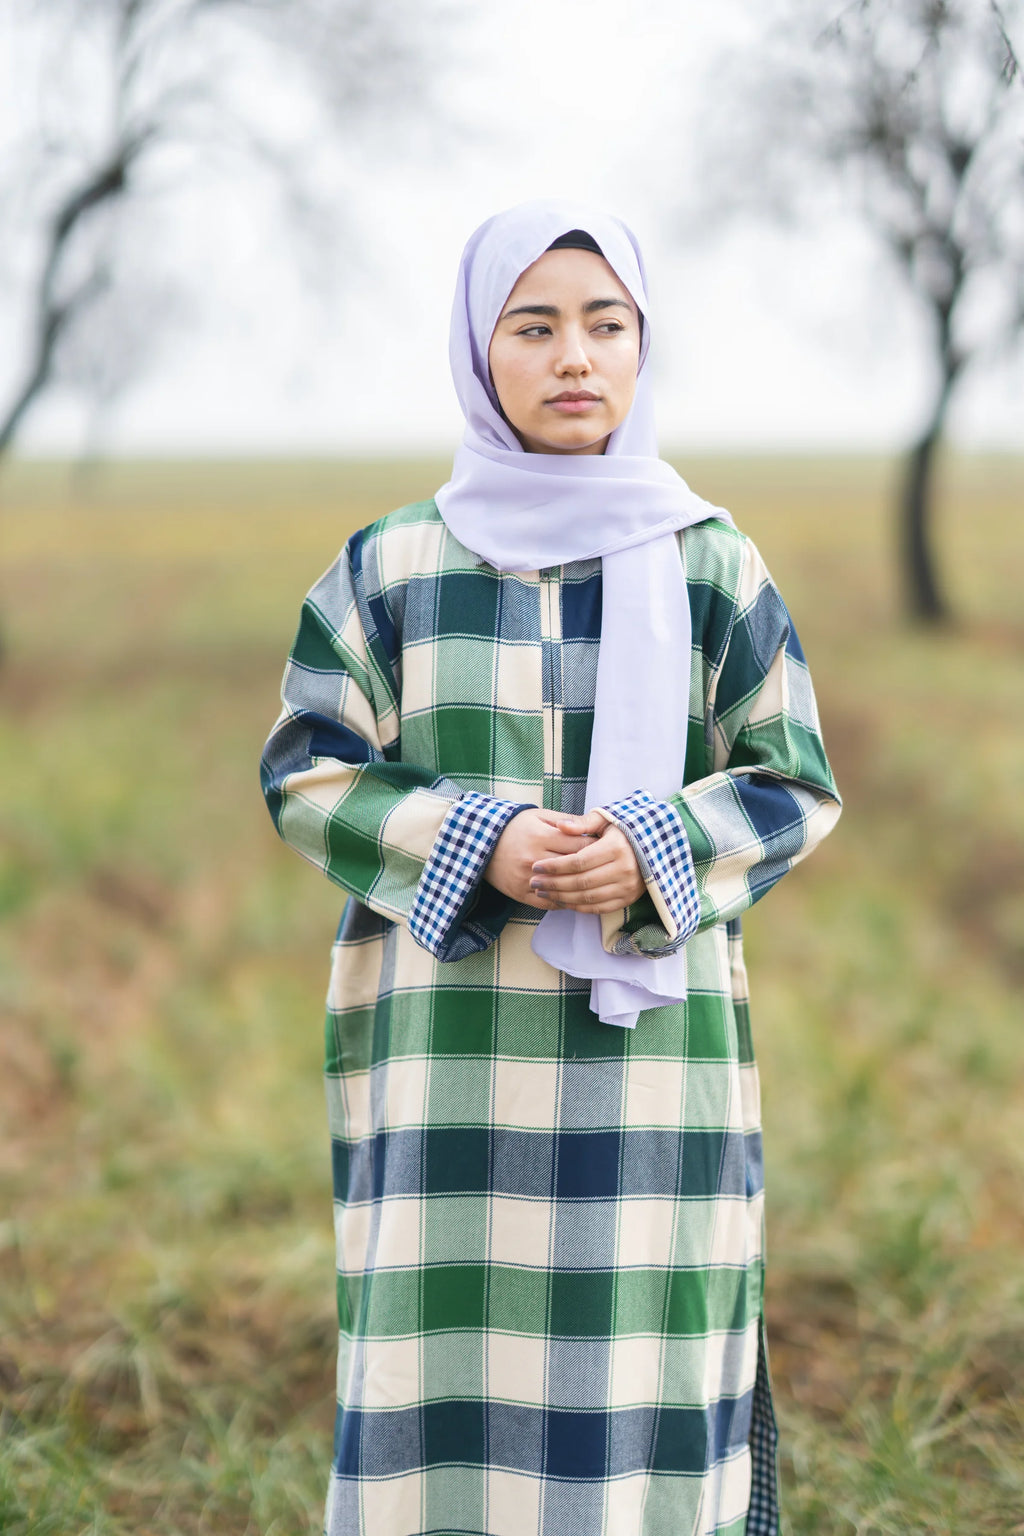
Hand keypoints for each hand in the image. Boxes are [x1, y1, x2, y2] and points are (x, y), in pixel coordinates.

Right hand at [484, 809, 595, 908]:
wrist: (481, 842)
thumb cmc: (515, 826)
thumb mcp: (539, 816)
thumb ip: (566, 821)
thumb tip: (592, 828)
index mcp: (541, 837)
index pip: (580, 846)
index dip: (598, 848)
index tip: (608, 849)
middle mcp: (534, 859)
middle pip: (574, 868)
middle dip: (594, 868)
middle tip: (606, 868)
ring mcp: (527, 879)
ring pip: (563, 889)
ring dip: (581, 889)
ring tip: (595, 885)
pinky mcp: (520, 894)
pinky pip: (549, 902)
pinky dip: (564, 902)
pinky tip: (575, 898)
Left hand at [528, 809, 644, 913]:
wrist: (656, 847)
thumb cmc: (625, 831)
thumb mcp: (607, 820)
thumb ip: (583, 823)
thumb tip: (560, 826)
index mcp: (616, 848)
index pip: (579, 861)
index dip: (555, 866)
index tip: (536, 866)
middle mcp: (624, 870)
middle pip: (580, 882)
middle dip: (553, 884)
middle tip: (534, 882)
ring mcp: (627, 887)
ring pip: (587, 898)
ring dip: (561, 897)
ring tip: (542, 892)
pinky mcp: (627, 900)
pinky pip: (598, 907)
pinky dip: (577, 907)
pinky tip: (561, 901)